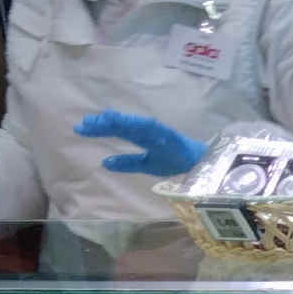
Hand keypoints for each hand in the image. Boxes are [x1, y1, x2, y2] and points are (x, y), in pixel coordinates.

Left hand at [74, 110, 206, 177]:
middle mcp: (152, 132)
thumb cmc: (184, 167)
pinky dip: (136, 124)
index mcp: (146, 137)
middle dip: (104, 124)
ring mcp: (162, 133)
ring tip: (98, 122)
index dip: (101, 129)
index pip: (120, 130)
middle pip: (125, 125)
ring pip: (135, 124)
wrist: (210, 171)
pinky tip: (121, 122)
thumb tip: (104, 162)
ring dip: (117, 122)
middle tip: (82, 125)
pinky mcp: (172, 137)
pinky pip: (152, 129)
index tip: (81, 128)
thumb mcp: (150, 165)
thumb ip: (128, 163)